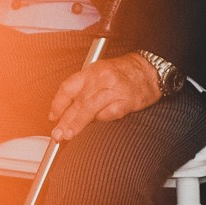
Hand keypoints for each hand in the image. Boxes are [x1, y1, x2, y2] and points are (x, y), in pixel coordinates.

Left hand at [47, 54, 162, 141]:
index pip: (69, 87)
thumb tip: (69, 110)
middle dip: (65, 120)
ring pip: (89, 109)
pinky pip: (109, 114)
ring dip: (76, 124)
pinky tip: (100, 121)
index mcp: (93, 71)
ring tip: (67, 135)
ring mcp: (114, 90)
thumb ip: (85, 89)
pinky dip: (103, 119)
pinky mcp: (126, 101)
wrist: (152, 69)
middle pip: (78, 102)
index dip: (58, 104)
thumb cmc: (126, 72)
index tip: (53, 116)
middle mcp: (102, 79)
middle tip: (57, 133)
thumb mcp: (102, 72)